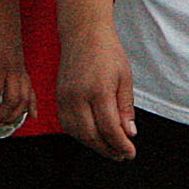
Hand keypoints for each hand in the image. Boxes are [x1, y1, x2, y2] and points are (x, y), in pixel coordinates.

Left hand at [0, 0, 32, 136]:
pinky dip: (32, 103)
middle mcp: (14, 66)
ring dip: (15, 114)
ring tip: (0, 121)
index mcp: (0, 62)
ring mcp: (20, 65)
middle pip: (13, 101)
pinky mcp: (22, 63)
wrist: (2, 2)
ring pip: (25, 97)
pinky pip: (31, 87)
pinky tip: (32, 114)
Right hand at [57, 27, 138, 160]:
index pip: (109, 128)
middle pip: (91, 136)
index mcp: (98, 91)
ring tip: (110, 148)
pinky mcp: (58, 99)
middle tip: (122, 155)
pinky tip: (94, 136)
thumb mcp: (124, 77)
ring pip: (77, 134)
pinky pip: (68, 125)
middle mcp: (77, 98)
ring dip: (94, 145)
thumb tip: (129, 133)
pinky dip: (81, 135)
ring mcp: (65, 99)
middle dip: (108, 150)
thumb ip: (125, 107)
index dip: (121, 145)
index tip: (130, 153)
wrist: (83, 33)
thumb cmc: (107, 51)